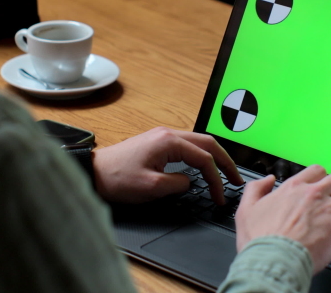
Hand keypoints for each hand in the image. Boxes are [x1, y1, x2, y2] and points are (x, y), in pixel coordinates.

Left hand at [91, 127, 243, 203]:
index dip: (217, 178)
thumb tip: (190, 182)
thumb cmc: (117, 178)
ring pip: (198, 142)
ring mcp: (162, 136)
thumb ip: (178, 184)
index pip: (204, 158)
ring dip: (214, 157)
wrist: (94, 172)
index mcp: (168, 141)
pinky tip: (205, 166)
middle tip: (236, 179)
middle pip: (207, 143)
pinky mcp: (157, 142)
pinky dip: (201, 155)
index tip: (220, 195)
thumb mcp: (151, 187)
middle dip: (225, 161)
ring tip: (225, 173)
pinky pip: (187, 145)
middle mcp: (168, 133)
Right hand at [235, 165, 330, 272]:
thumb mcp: (246, 209)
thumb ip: (256, 189)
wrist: (273, 259)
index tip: (323, 176)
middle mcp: (313, 195)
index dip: (321, 173)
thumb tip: (267, 180)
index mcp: (293, 189)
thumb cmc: (260, 239)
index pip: (313, 171)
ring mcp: (328, 211)